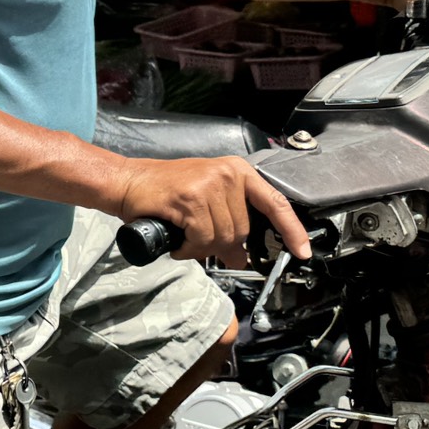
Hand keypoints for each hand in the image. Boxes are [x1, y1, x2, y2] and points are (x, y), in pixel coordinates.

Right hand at [108, 155, 310, 264]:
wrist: (126, 183)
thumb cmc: (162, 192)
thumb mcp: (204, 202)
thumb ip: (228, 223)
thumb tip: (241, 256)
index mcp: (237, 171)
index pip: (275, 202)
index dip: (292, 230)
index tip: (302, 250)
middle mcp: (227, 174)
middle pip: (242, 230)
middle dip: (220, 246)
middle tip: (197, 243)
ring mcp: (209, 184)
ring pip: (222, 237)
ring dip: (201, 248)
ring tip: (184, 239)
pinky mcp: (191, 198)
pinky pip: (202, 238)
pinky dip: (189, 249)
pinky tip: (177, 242)